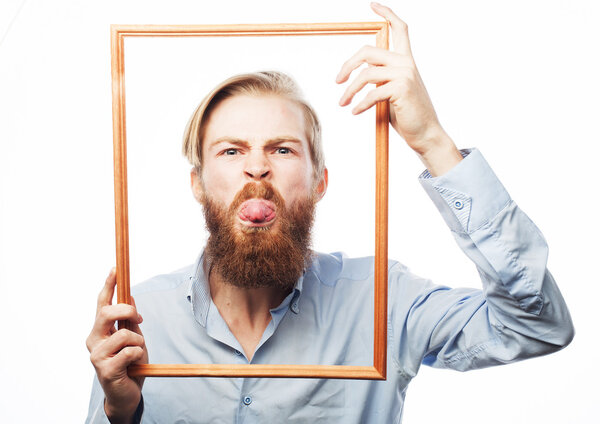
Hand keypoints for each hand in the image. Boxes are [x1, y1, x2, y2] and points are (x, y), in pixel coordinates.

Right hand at [86, 268, 147, 423]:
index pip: (102, 303)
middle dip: (127, 311)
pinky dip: (138, 355)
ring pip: (124, 334)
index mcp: (100, 331)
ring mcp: (97, 356)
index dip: (108, 285)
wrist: (127, 395)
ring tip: (136, 354)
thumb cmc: (130, 365)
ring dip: (138, 342)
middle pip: (107, 313)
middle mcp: (94, 341)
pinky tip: (133, 365)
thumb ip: (129, 321)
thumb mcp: (134, 338)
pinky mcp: (105, 370)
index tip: (115, 269)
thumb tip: (130, 298)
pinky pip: (130, 352)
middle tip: (139, 319)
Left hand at [336, 2, 462, 175]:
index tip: (373, 5)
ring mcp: (405, 74)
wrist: (426, 134)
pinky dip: (360, 104)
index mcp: (406, 60)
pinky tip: (355, 112)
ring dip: (349, 90)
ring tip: (343, 103)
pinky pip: (371, 93)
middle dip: (347, 65)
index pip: (399, 29)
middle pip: (368, 52)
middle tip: (337, 81)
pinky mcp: (401, 89)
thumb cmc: (408, 115)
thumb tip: (359, 73)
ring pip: (365, 74)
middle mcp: (407, 63)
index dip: (387, 14)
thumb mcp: (392, 92)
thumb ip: (380, 78)